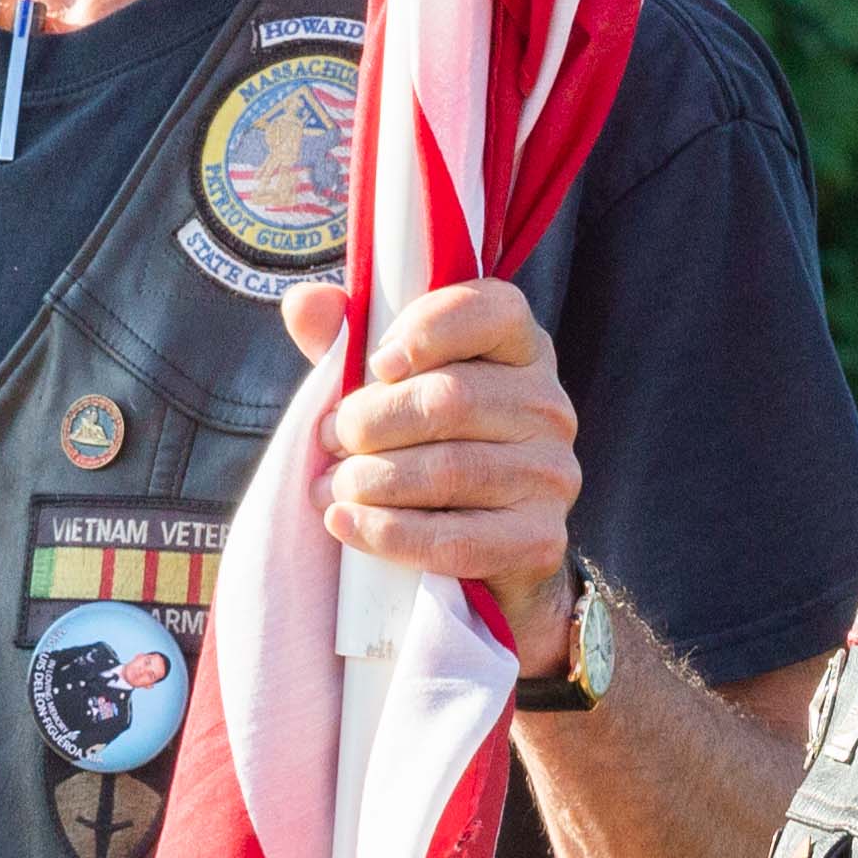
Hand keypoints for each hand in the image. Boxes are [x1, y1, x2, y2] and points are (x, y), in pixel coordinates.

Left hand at [288, 280, 584, 666]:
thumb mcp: (381, 388)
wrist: (478, 555)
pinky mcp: (540, 538)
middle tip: (329, 442)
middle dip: (370, 421)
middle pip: (451, 398)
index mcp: (518, 349)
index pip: (492, 311)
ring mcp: (552, 474)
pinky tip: (344, 523)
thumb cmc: (421, 448)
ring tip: (330, 488)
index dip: (427, 329)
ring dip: (369, 480)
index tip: (376, 364)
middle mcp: (547, 406)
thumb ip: (345, 341)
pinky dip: (386, 533)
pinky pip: (454, 539)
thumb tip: (305, 302)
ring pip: (448, 470)